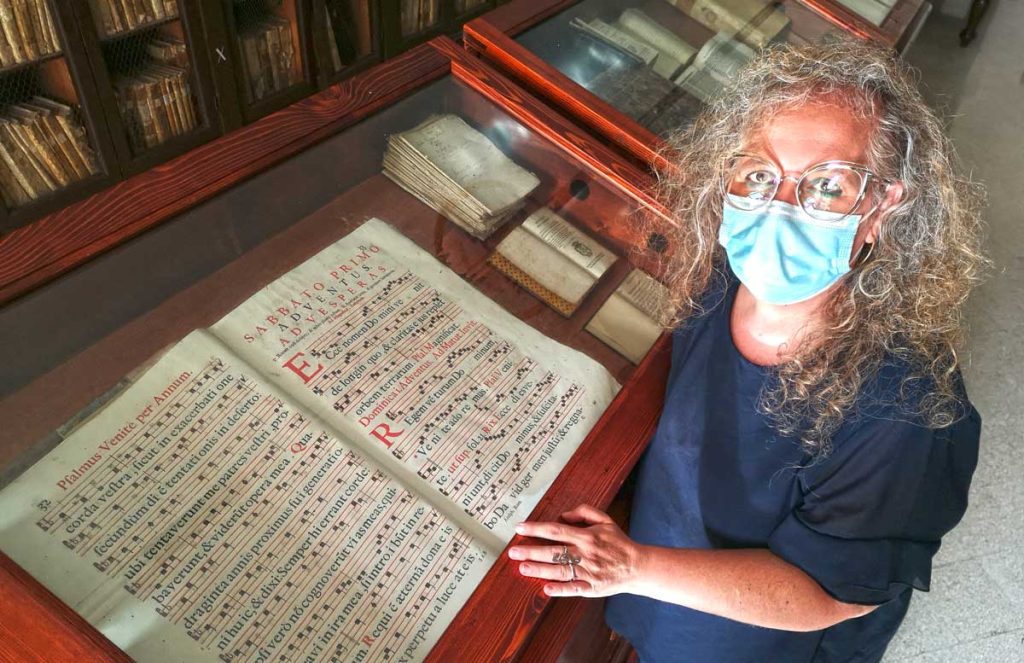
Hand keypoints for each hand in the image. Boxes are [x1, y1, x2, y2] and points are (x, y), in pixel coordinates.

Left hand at [509, 504, 644, 597]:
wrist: (638, 566)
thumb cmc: (618, 542)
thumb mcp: (605, 520)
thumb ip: (584, 512)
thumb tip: (562, 515)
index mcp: (586, 536)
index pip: (556, 530)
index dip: (536, 529)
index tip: (519, 528)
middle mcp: (585, 554)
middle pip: (553, 552)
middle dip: (531, 551)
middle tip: (512, 552)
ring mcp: (588, 572)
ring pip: (559, 571)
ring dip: (539, 570)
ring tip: (522, 568)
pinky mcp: (592, 587)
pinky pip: (573, 589)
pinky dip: (560, 590)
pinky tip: (546, 589)